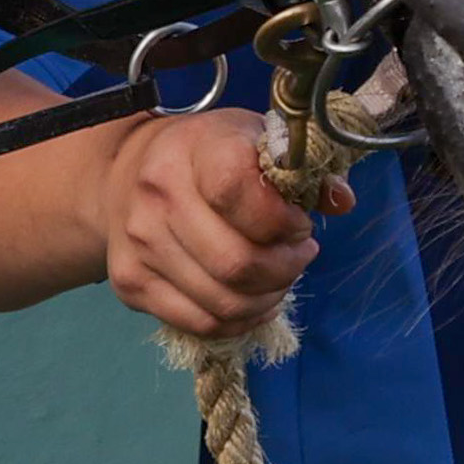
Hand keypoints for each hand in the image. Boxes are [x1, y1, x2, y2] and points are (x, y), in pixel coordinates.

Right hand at [97, 108, 339, 338]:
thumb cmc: (204, 155)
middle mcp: (156, 197)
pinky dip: (240, 320)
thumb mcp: (252, 139)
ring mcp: (138, 245)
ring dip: (268, 297)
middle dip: (286, 267)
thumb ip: (301, 167)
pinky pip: (201, 324)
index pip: (238, 192)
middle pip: (237, 263)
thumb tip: (340, 200)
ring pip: (224, 302)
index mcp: (191, 150)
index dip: (282, 219)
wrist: (124, 174)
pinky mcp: (131, 284)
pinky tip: (254, 299)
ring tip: (278, 275)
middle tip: (298, 253)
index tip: (297, 220)